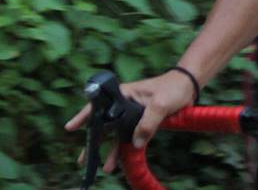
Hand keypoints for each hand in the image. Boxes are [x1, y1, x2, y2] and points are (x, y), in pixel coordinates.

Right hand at [64, 69, 197, 172]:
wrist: (188, 88)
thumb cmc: (172, 88)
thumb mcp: (160, 104)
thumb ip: (147, 123)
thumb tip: (135, 143)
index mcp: (123, 94)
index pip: (98, 105)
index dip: (83, 117)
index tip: (70, 128)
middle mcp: (124, 104)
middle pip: (104, 125)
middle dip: (93, 143)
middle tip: (82, 161)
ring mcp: (132, 115)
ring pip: (116, 135)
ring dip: (111, 151)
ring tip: (105, 168)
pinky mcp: (142, 123)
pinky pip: (129, 138)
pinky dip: (125, 149)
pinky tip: (121, 162)